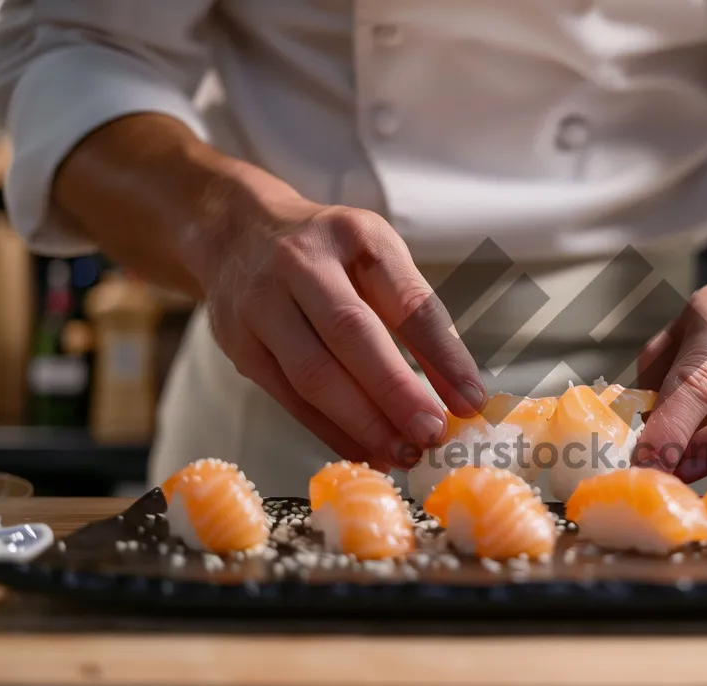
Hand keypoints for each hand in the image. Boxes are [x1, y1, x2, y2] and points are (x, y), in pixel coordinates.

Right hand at [199, 200, 485, 471]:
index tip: (470, 401)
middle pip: (351, 335)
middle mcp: (301, 264)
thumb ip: (416, 315)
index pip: (407, 300)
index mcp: (354, 236)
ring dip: (363, 424)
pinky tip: (364, 451)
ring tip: (402, 454)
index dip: (442, 355)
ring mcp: (261, 305)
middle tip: (431, 434)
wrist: (235, 233)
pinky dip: (331, 432)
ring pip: (313, 374)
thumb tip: (458, 391)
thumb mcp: (377, 256)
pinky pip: (290, 399)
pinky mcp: (239, 346)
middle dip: (396, 393)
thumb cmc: (327, 252)